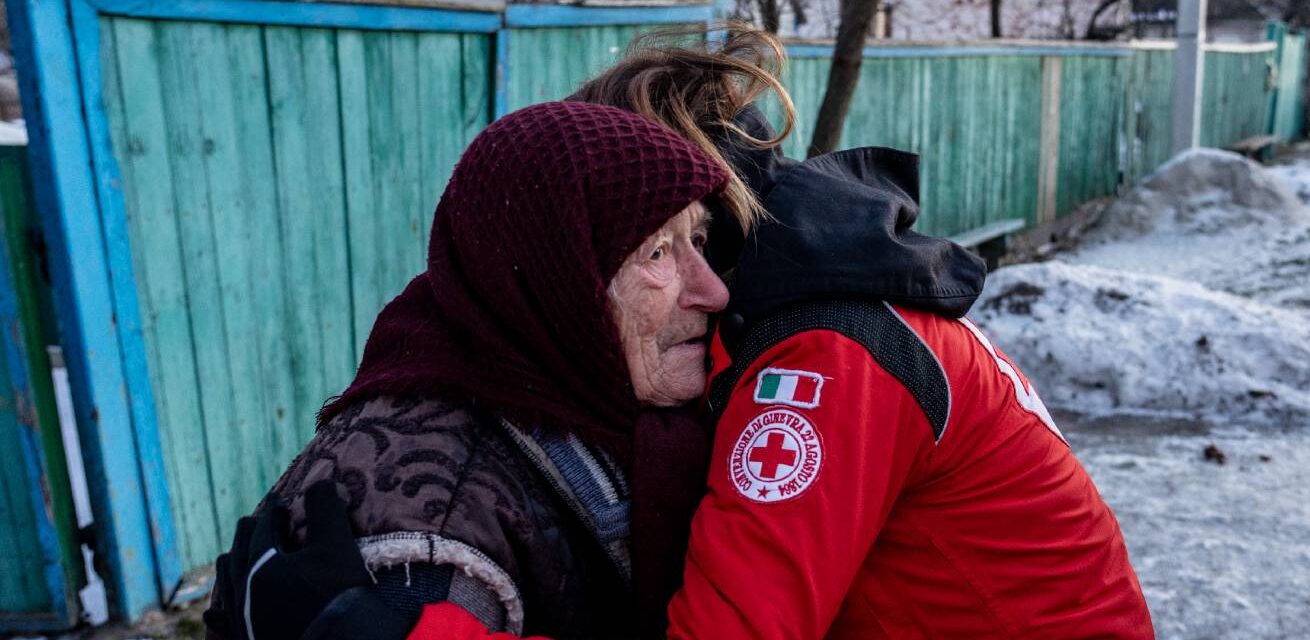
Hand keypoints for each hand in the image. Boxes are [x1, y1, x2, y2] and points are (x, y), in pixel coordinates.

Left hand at [203, 480, 372, 638]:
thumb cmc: (339, 594)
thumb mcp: (338, 545)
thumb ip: (326, 508)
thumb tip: (320, 482)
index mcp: (262, 564)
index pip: (263, 527)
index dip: (274, 511)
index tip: (281, 502)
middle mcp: (244, 591)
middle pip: (238, 552)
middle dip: (249, 533)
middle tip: (259, 523)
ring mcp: (243, 620)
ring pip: (226, 585)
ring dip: (232, 565)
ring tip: (236, 557)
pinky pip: (223, 624)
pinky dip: (218, 614)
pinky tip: (212, 612)